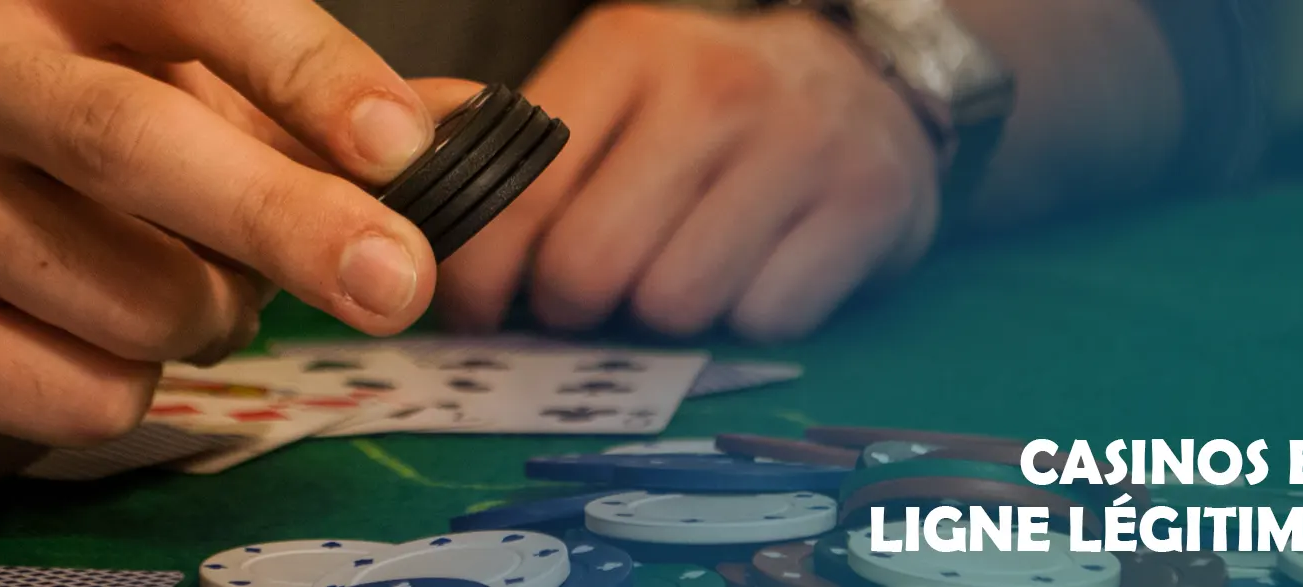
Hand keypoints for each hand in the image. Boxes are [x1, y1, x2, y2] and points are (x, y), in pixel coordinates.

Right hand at [0, 0, 454, 480]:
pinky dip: (140, 390)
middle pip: (129, 139)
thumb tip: (474, 128)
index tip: (403, 147)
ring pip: (133, 295)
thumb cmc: (92, 170)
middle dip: (285, 218)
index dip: (305, 70)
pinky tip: (98, 347)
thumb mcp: (208, 106)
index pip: (188, 0)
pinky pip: (87, 392)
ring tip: (183, 295)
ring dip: (213, 320)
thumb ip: (327, 116)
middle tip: (397, 282)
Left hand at [438, 4, 939, 341]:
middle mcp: (712, 87)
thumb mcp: (609, 96)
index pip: (517, 192)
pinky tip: (754, 274)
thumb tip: (434, 267)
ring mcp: (799, 143)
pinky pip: (765, 321)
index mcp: (624, 51)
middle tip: (587, 297)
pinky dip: (749, 319)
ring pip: (674, 308)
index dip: (481, 276)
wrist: (867, 80)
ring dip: (662, 317)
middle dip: (572, 307)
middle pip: (587, 269)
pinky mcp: (868, 204)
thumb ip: (521, 164)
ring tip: (676, 274)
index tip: (478, 309)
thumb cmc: (702, 111)